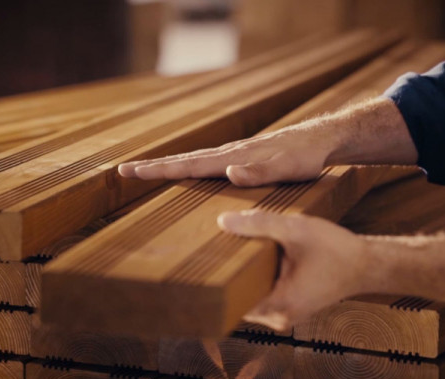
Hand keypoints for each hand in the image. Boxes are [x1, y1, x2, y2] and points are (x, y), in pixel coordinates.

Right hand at [118, 125, 338, 186]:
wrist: (320, 139)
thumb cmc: (305, 157)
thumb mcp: (288, 169)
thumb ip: (260, 172)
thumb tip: (229, 173)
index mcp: (232, 159)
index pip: (188, 165)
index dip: (159, 169)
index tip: (130, 172)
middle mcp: (229, 154)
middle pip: (184, 160)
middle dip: (153, 166)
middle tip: (124, 171)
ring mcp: (234, 154)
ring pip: (194, 160)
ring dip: (169, 165)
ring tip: (146, 171)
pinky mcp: (242, 157)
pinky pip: (208, 162)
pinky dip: (190, 165)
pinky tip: (189, 171)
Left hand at [217, 210, 366, 330]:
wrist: (367, 265)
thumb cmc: (337, 249)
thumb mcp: (297, 229)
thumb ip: (259, 224)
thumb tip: (223, 221)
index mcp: (279, 305)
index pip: (230, 302)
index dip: (215, 283)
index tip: (203, 264)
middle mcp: (279, 318)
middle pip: (237, 301)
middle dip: (226, 277)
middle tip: (211, 251)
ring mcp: (283, 316)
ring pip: (249, 298)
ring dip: (242, 278)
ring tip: (228, 252)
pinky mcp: (288, 308)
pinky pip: (261, 296)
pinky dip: (255, 280)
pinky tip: (251, 259)